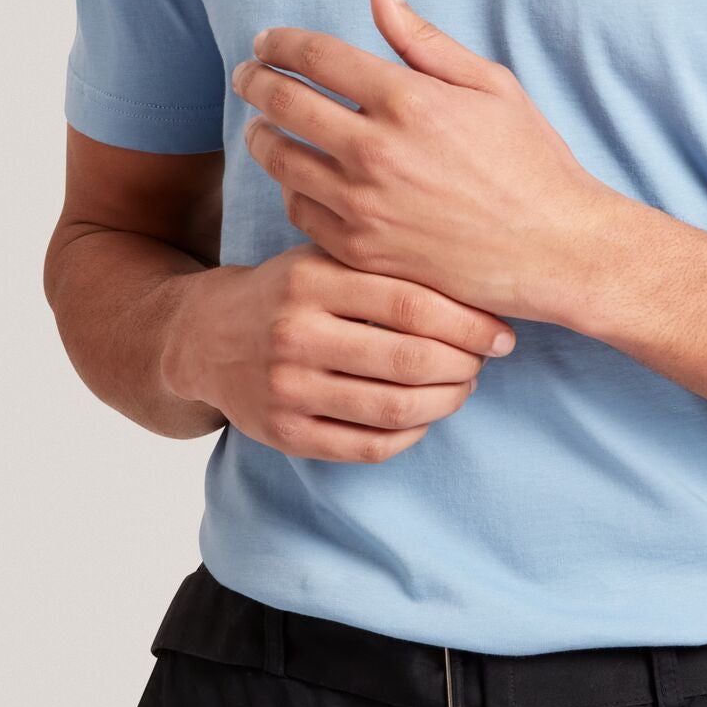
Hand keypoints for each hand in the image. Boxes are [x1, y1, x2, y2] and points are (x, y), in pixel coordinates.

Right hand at [162, 242, 515, 464]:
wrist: (204, 337)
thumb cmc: (287, 292)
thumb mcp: (323, 258)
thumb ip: (383, 265)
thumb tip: (477, 285)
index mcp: (310, 281)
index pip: (411, 304)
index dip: (469, 323)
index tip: (501, 332)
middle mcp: (295, 335)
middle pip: (409, 361)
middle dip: (465, 365)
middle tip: (486, 361)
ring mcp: (287, 389)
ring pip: (394, 410)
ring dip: (446, 402)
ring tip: (463, 386)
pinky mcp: (284, 433)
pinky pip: (368, 447)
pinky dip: (411, 435)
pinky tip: (425, 416)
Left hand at [231, 0, 616, 322]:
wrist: (554, 251)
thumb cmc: (531, 162)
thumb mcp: (490, 85)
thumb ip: (425, 40)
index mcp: (408, 100)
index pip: (316, 56)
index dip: (281, 42)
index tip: (267, 41)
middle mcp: (376, 151)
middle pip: (284, 102)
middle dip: (254, 81)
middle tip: (246, 75)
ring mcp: (364, 206)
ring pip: (281, 160)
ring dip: (260, 135)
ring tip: (261, 126)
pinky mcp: (362, 250)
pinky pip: (301, 211)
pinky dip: (291, 189)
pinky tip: (297, 178)